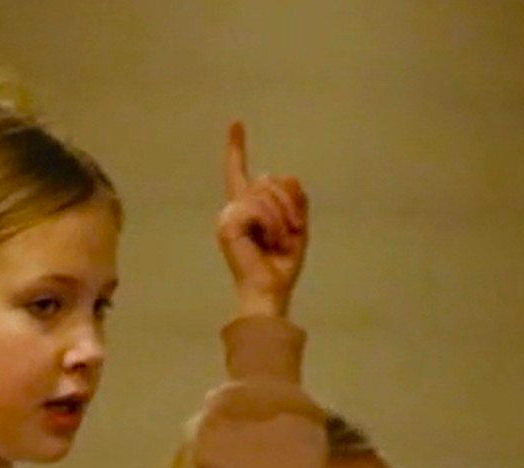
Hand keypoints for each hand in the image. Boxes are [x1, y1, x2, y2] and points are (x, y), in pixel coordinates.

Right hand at [217, 122, 308, 317]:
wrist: (270, 290)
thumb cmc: (281, 264)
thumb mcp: (296, 223)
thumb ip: (292, 196)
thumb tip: (280, 175)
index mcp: (247, 208)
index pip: (240, 172)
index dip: (237, 148)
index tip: (236, 122)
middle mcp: (234, 208)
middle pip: (269, 179)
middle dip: (289, 201)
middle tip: (294, 230)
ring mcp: (228, 215)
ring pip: (265, 192)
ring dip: (282, 216)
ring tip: (280, 240)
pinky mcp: (227, 224)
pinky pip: (257, 207)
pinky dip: (272, 223)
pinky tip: (269, 240)